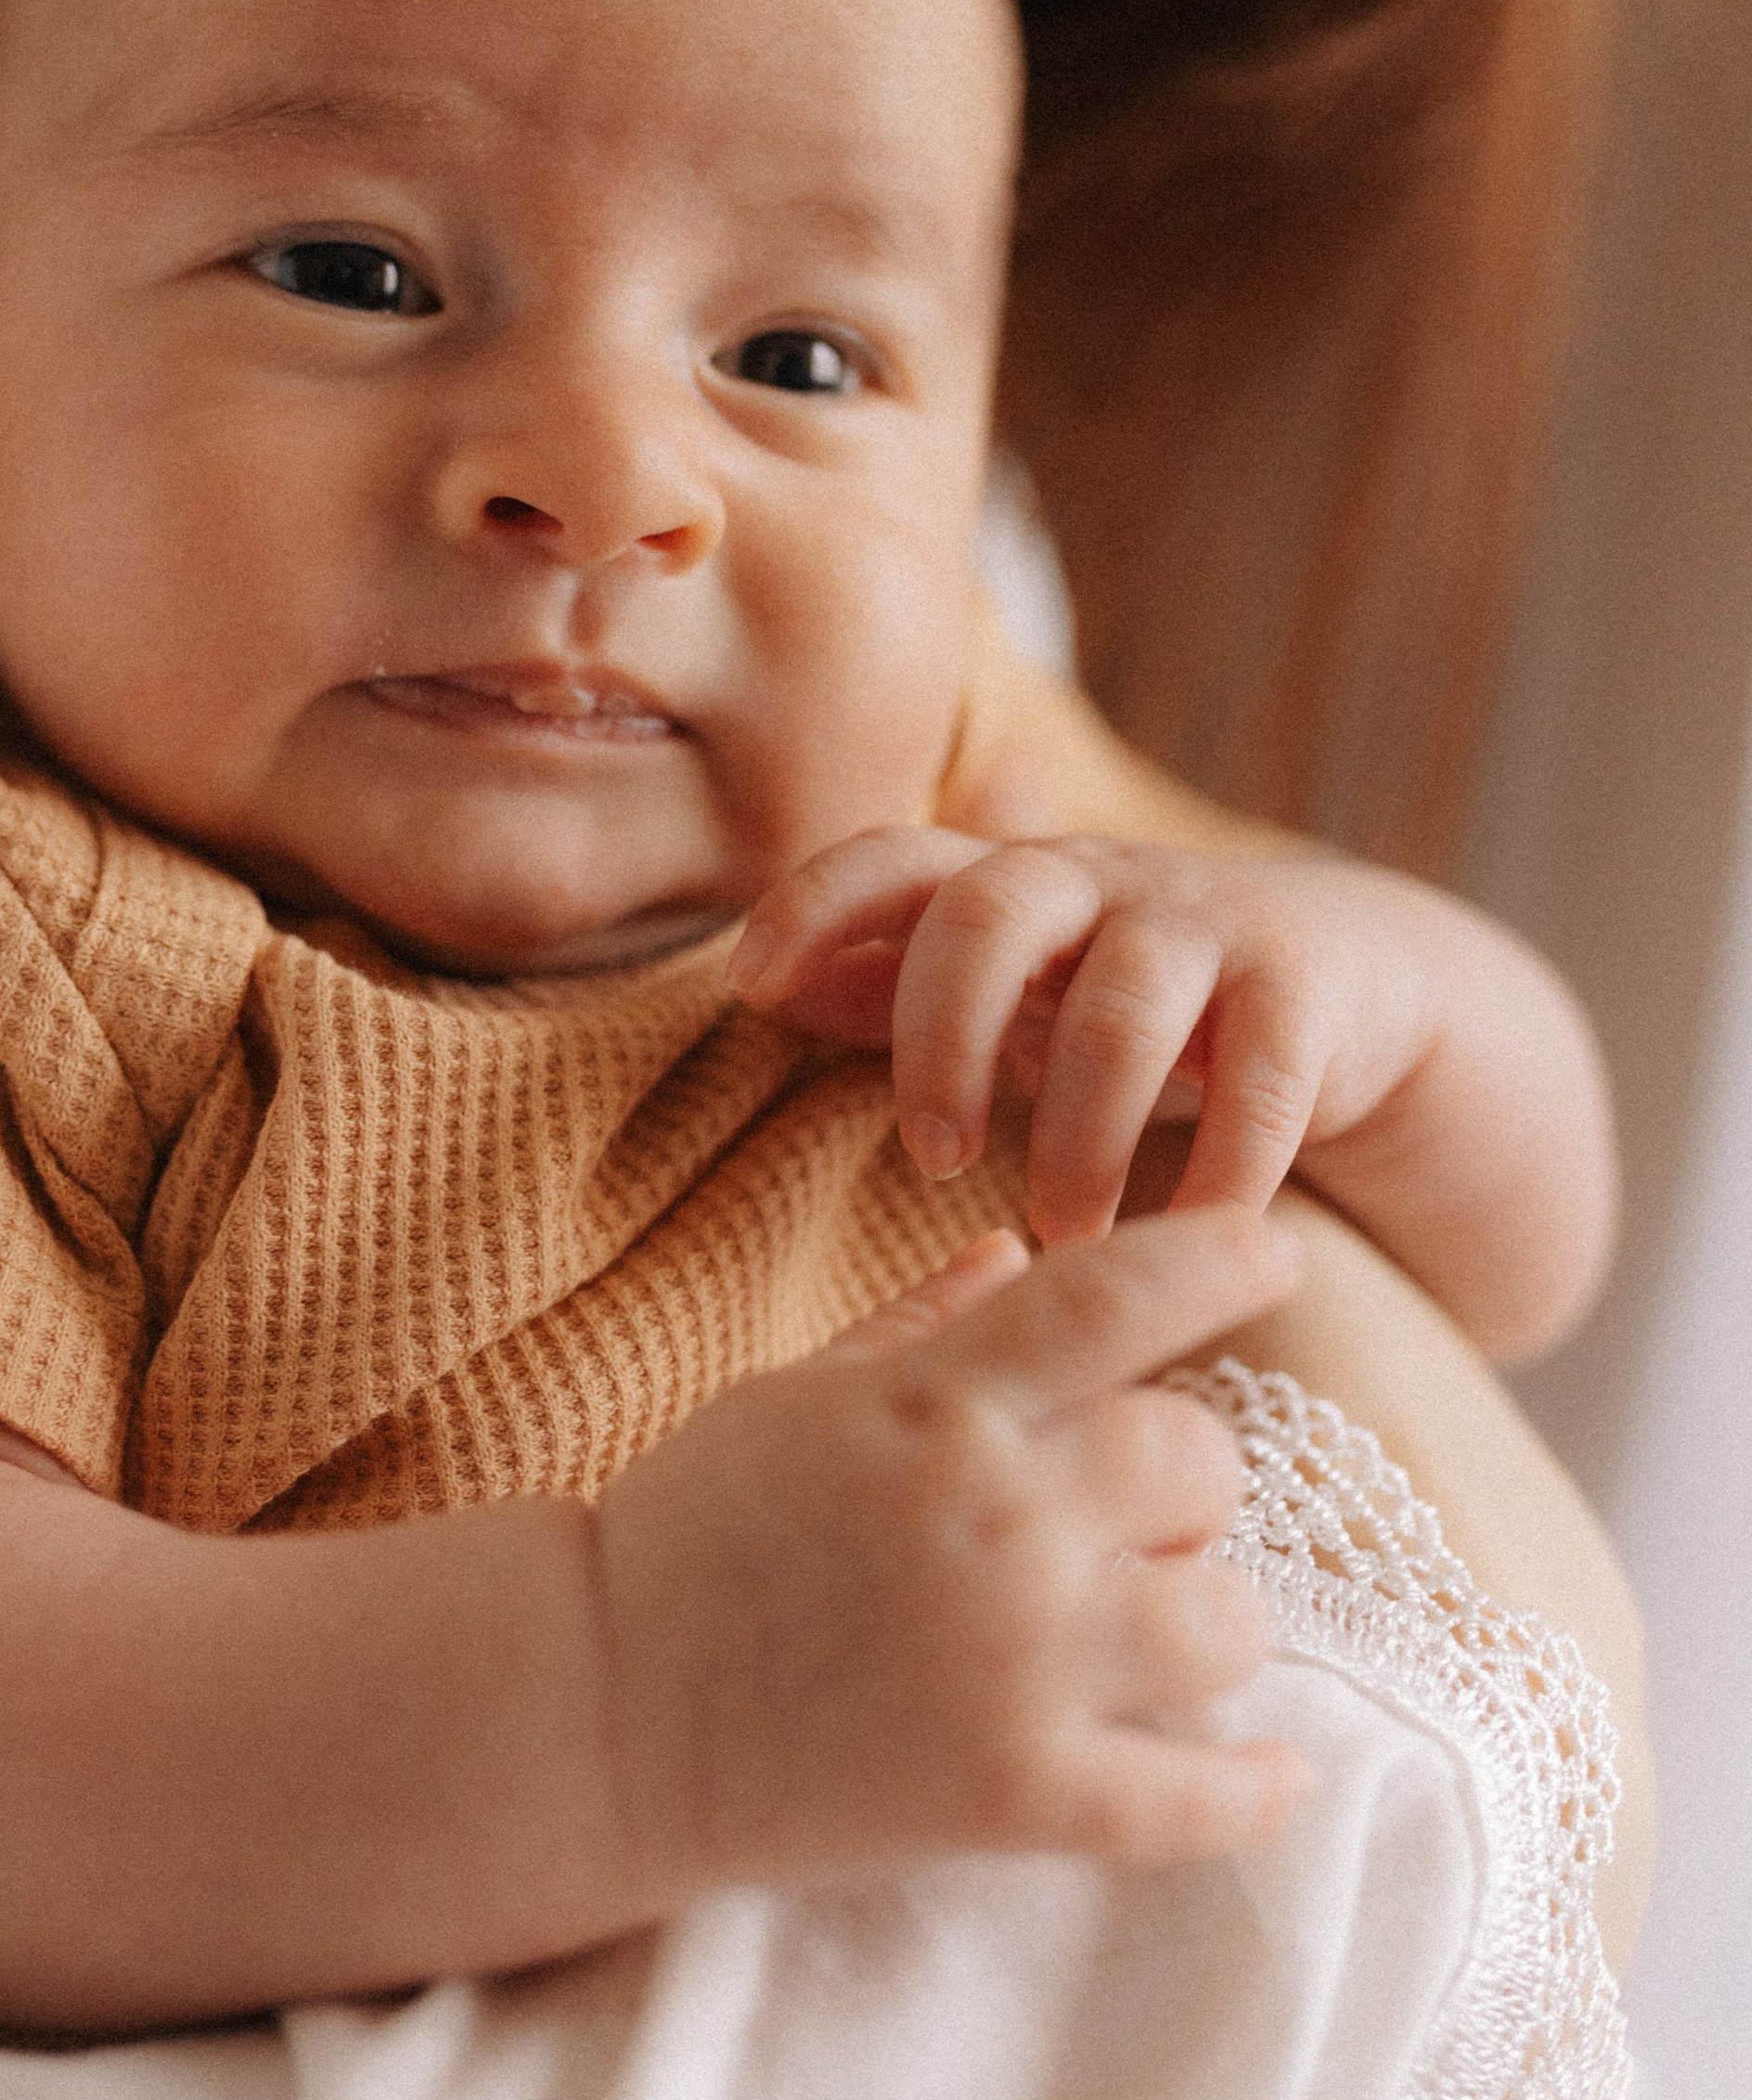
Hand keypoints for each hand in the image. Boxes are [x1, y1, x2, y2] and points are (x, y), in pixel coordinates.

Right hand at [592, 1205, 1308, 1880]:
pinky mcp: (1013, 1796)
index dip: (1225, 1257)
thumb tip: (1021, 1245)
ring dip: (1204, 1619)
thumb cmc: (689, 1536)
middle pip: (1202, 1463)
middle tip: (1125, 1518)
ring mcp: (1012, 1664)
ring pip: (1228, 1621)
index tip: (1275, 1252)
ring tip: (1152, 1637)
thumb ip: (922, 1324)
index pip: (1123, 1294)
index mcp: (934, 1404)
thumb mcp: (794, 1396)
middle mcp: (994, 1519)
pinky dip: (1252, 1792)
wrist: (590, 1710)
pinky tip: (1270, 1773)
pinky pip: (1193, 1800)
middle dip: (1179, 1483)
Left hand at [730, 826, 1448, 1250]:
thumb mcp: (1016, 987)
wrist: (1350, 978)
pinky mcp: (1305, 992)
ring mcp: (1205, 929)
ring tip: (1069, 1236)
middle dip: (945, 1038)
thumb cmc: (1132, 999)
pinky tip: (1191, 1243)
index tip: (749, 985)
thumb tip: (764, 986)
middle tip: (938, 1160)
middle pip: (994, 914)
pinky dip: (1223, 1174)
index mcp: (1008, 885)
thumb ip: (898, 983)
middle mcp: (1098, 884)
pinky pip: (1261, 1083)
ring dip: (1082, 1136)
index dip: (815, 904)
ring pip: (1124, 1009)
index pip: (892, 857)